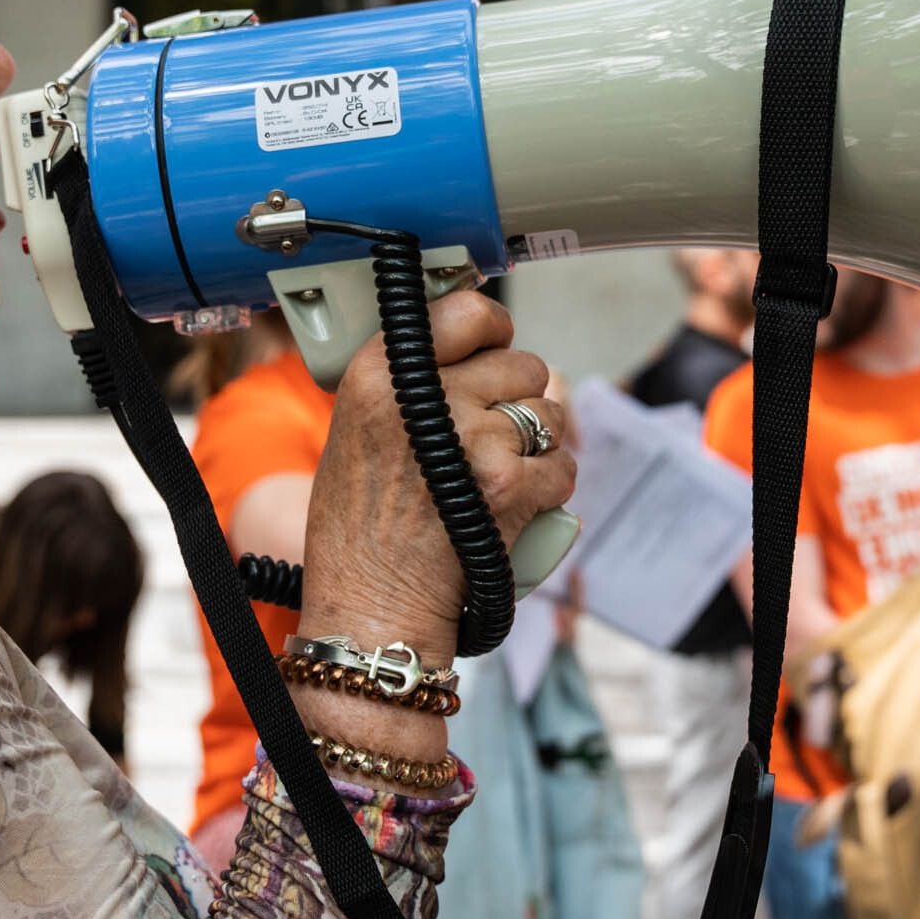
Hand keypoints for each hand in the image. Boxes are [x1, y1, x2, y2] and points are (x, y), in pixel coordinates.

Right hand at [298, 290, 574, 665]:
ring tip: (494, 479)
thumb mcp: (358, 430)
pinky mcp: (510, 486)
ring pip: (548, 416)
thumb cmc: (361, 527)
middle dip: (516, 400)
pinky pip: (561, 467)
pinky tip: (511, 509)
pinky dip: (548, 490)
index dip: (492, 329)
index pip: (467, 312)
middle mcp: (429, 397)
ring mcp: (474, 439)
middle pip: (522, 364)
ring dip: (536, 447)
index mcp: (380, 374)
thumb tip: (484, 350)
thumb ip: (412, 383)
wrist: (371, 606)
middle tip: (487, 440)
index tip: (493, 344)